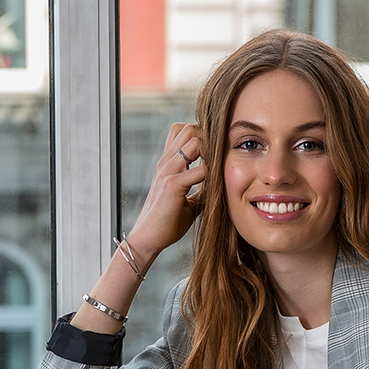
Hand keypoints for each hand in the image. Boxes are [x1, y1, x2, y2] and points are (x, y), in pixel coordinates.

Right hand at [125, 123, 207, 264]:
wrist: (148, 240)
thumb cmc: (166, 223)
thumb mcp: (188, 202)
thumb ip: (202, 190)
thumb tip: (221, 187)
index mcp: (168, 163)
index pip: (183, 130)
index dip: (201, 136)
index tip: (214, 154)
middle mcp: (166, 162)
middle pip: (190, 128)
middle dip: (209, 138)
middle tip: (219, 159)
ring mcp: (168, 171)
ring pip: (195, 140)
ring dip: (211, 152)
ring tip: (218, 171)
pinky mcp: (172, 185)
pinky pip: (200, 170)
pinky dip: (212, 176)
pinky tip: (214, 188)